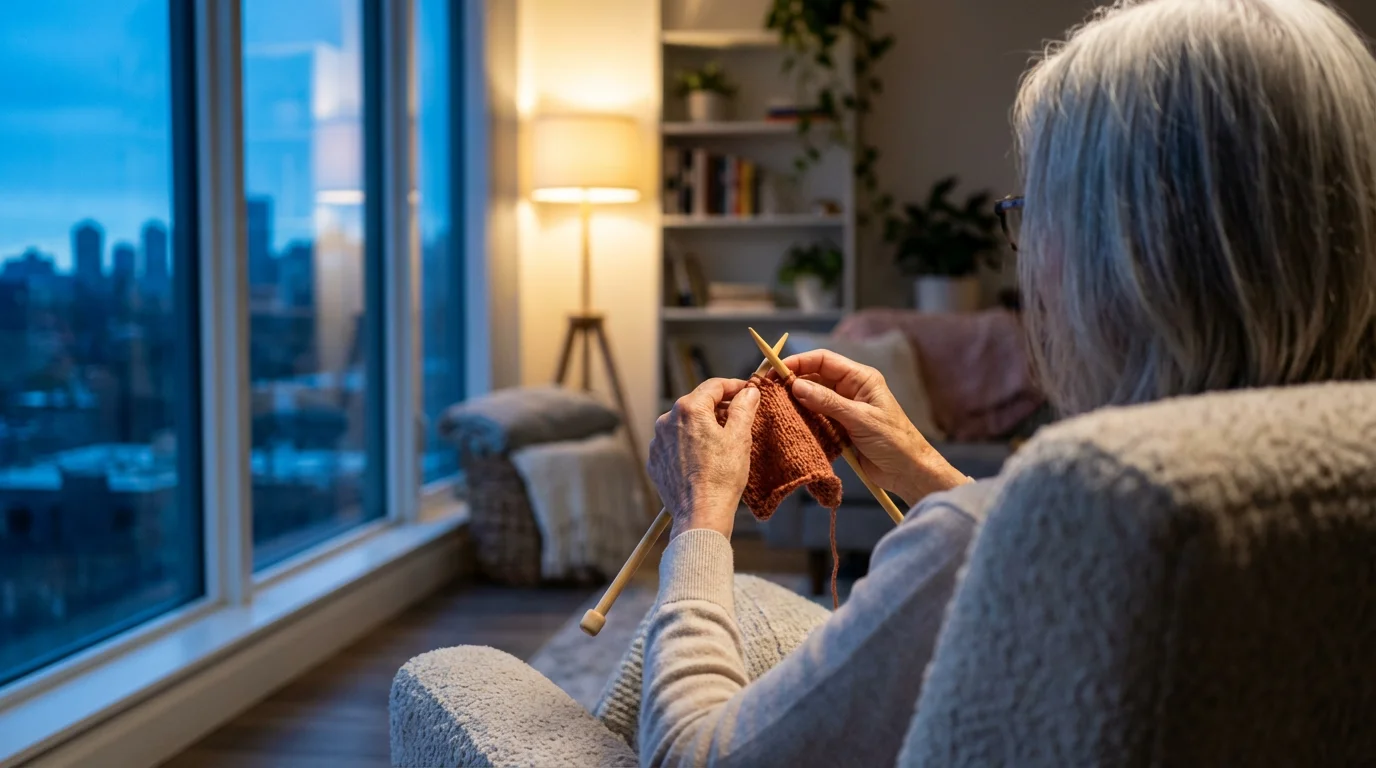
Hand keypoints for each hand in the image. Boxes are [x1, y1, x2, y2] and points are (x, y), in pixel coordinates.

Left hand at [649, 378, 761, 539]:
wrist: (700, 514)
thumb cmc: (721, 477)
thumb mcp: (739, 438)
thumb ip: (744, 408)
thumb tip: (749, 392)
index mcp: (689, 409)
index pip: (714, 386)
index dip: (734, 386)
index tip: (747, 391)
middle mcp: (667, 420)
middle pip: (697, 403)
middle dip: (718, 407)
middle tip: (739, 416)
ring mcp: (658, 442)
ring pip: (684, 424)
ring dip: (702, 426)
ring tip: (721, 441)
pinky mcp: (655, 461)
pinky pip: (674, 444)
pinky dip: (689, 444)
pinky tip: (703, 458)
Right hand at [782, 349, 968, 502]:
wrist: (908, 471)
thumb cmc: (894, 441)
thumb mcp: (860, 418)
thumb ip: (828, 402)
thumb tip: (797, 386)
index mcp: (860, 379)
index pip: (824, 361)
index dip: (799, 361)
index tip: (777, 370)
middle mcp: (851, 390)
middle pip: (815, 378)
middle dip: (793, 382)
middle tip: (770, 390)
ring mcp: (845, 409)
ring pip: (813, 398)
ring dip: (796, 402)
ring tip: (775, 406)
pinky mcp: (840, 428)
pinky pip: (816, 418)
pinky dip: (803, 419)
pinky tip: (790, 422)